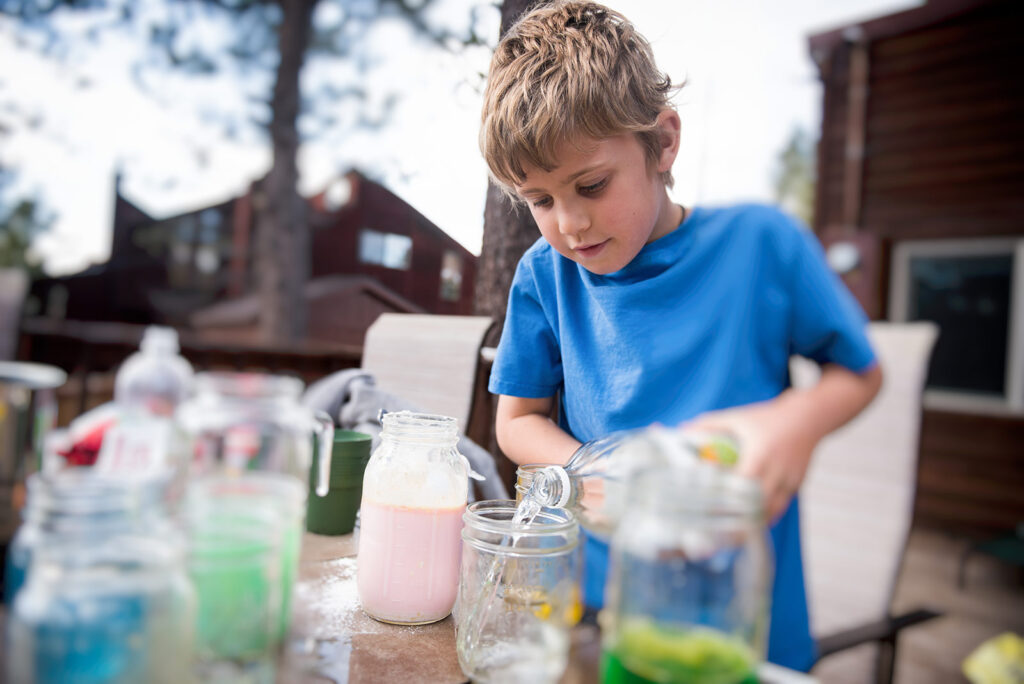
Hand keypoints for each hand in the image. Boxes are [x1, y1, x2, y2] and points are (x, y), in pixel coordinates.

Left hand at [685, 395, 820, 522]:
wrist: (808, 417)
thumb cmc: (767, 417)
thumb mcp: (737, 417)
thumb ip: (709, 424)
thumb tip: (682, 430)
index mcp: (760, 455)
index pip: (741, 485)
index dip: (726, 500)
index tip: (708, 510)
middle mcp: (777, 471)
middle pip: (756, 505)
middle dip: (738, 520)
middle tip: (716, 533)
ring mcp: (789, 480)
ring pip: (770, 511)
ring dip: (752, 524)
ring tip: (731, 538)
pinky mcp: (796, 486)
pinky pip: (780, 508)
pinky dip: (765, 518)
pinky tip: (750, 528)